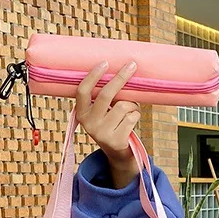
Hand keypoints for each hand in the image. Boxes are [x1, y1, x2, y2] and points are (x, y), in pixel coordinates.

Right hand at [76, 62, 140, 187]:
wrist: (118, 155)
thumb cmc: (111, 126)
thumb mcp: (101, 114)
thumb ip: (103, 99)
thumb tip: (121, 71)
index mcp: (81, 114)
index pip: (83, 91)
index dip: (93, 76)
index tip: (105, 62)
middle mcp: (89, 124)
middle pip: (106, 95)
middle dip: (121, 78)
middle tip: (132, 65)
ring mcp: (102, 134)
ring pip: (123, 105)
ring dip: (133, 104)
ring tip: (131, 110)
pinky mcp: (116, 141)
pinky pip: (132, 117)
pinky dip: (136, 115)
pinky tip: (132, 121)